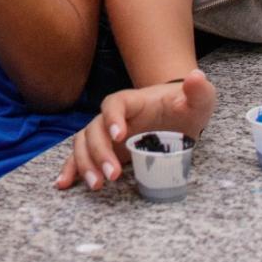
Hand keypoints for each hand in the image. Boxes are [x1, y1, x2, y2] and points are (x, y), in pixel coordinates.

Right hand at [56, 69, 215, 190]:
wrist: (177, 114)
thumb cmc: (185, 106)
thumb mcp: (198, 99)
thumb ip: (198, 91)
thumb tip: (196, 77)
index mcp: (132, 101)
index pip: (115, 104)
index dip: (113, 118)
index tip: (119, 136)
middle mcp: (113, 116)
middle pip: (95, 128)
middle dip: (100, 152)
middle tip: (113, 175)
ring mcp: (106, 133)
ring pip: (84, 144)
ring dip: (85, 163)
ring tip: (97, 185)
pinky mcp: (106, 150)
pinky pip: (81, 157)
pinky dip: (70, 169)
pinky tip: (63, 184)